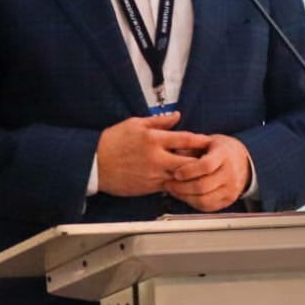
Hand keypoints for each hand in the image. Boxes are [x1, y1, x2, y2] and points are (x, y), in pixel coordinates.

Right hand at [96, 112, 212, 196]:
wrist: (94, 163)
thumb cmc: (113, 141)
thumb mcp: (135, 124)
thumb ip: (159, 121)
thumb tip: (177, 116)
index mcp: (154, 139)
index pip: (186, 139)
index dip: (201, 140)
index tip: (210, 141)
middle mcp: (156, 158)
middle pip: (188, 161)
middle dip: (201, 160)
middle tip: (210, 158)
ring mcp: (153, 175)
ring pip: (181, 177)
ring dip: (192, 174)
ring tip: (201, 171)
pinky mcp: (148, 188)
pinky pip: (170, 187)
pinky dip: (178, 184)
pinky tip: (184, 180)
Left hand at [164, 135, 251, 212]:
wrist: (243, 161)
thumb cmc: (221, 150)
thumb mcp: (208, 141)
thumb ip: (191, 147)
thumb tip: (172, 155)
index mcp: (225, 155)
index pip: (206, 166)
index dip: (189, 171)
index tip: (176, 173)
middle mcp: (231, 173)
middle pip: (203, 186)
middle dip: (182, 187)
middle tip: (169, 183)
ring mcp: (231, 188)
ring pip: (204, 199)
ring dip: (185, 197)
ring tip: (174, 190)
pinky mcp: (229, 199)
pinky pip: (207, 206)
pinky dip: (193, 203)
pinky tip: (185, 196)